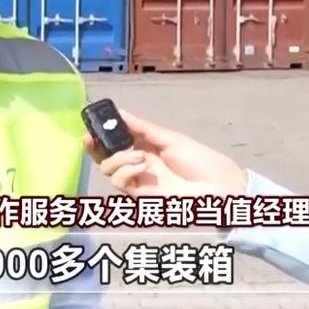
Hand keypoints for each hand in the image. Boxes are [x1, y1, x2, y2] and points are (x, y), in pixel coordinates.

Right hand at [82, 108, 247, 197]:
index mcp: (144, 148)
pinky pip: (120, 183)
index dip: (100, 135)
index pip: (114, 142)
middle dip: (95, 148)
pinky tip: (142, 167)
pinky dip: (126, 172)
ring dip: (118, 160)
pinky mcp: (141, 196)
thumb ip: (142, 128)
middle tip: (92, 139)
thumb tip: (119, 112)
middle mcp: (137, 165)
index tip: (90, 126)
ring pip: (108, 171)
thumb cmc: (200, 160)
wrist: (218, 187)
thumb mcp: (169, 139)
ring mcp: (138, 182)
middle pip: (104, 158)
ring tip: (139, 157)